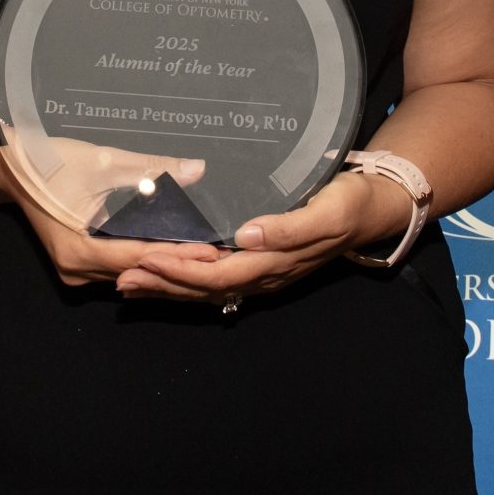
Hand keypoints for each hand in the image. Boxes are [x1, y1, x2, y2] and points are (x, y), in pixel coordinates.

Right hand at [0, 131, 209, 287]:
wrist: (9, 166)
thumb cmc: (50, 160)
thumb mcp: (104, 161)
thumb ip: (152, 168)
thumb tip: (198, 170)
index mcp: (79, 251)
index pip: (140, 258)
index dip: (178, 255)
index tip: (212, 252)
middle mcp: (76, 271)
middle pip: (137, 272)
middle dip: (177, 264)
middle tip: (218, 258)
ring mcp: (74, 272)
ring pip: (128, 274)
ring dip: (163, 265)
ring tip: (202, 257)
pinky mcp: (75, 265)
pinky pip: (116, 269)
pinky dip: (143, 261)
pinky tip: (173, 254)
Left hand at [116, 171, 397, 305]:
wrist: (371, 209)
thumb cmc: (347, 204)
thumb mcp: (326, 211)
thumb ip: (288, 227)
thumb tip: (246, 237)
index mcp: (275, 263)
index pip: (219, 274)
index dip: (182, 271)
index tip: (148, 259)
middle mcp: (264, 276)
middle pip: (204, 289)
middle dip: (163, 286)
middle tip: (122, 279)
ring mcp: (261, 274)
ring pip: (206, 290)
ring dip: (168, 288)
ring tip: (130, 284)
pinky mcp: (259, 265)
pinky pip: (215, 280)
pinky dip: (185, 282)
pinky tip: (163, 277)